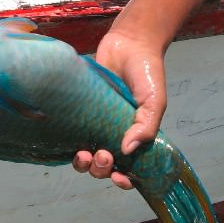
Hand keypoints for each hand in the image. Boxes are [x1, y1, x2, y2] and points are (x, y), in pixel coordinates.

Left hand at [72, 30, 167, 190]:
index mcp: (134, 137)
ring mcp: (94, 124)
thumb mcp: (155, 101)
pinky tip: (69, 144)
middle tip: (103, 155)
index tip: (119, 178)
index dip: (122, 180)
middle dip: (101, 169)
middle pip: (102, 167)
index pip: (128, 169)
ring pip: (84, 156)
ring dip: (83, 164)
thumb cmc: (147, 72)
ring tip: (84, 154)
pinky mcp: (78, 110)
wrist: (129, 42)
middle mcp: (113, 135)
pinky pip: (70, 134)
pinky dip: (68, 144)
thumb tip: (127, 151)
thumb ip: (147, 127)